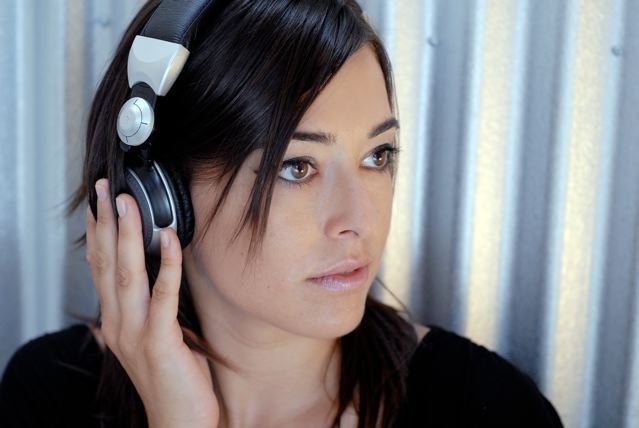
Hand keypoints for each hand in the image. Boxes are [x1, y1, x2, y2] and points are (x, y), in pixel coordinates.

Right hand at [86, 178, 218, 427]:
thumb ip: (136, 320)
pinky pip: (164, 296)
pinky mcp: (160, 341)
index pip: (100, 270)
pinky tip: (169, 240)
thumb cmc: (170, 382)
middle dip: (107, 224)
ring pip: (128, 274)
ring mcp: (137, 332)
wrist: (179, 423)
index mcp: (117, 322)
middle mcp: (119, 324)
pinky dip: (166, 265)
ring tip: (129, 204)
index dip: (98, 236)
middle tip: (107, 190)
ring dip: (128, 236)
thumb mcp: (148, 344)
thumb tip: (125, 304)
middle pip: (108, 264)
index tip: (98, 207)